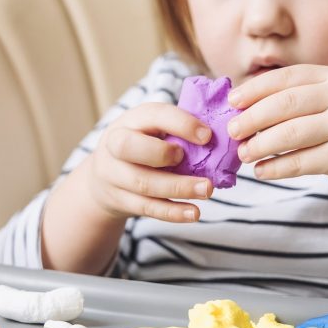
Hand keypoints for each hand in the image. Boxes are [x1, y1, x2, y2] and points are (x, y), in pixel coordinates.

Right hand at [84, 102, 213, 222]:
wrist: (104, 178)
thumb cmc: (143, 146)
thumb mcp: (152, 131)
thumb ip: (178, 130)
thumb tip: (224, 133)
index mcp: (131, 120)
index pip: (152, 115)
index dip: (180, 124)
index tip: (207, 136)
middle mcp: (115, 144)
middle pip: (130, 147)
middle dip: (162, 153)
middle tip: (186, 156)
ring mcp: (113, 175)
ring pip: (142, 182)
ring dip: (178, 188)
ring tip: (207, 190)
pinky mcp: (119, 200)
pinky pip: (146, 207)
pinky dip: (172, 212)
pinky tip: (193, 213)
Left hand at [226, 64, 327, 196]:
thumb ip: (299, 99)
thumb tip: (243, 108)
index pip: (286, 77)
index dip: (255, 89)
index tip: (232, 103)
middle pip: (285, 104)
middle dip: (252, 118)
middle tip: (232, 131)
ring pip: (290, 134)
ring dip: (260, 145)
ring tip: (243, 153)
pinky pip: (301, 162)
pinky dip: (276, 167)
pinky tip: (261, 171)